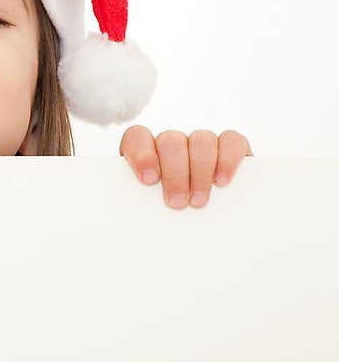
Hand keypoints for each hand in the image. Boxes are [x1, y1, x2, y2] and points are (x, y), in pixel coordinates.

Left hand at [119, 125, 253, 209]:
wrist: (206, 225)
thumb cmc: (166, 213)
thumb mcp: (149, 207)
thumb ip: (141, 200)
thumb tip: (130, 211)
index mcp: (145, 151)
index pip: (137, 136)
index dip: (142, 153)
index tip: (149, 179)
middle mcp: (173, 143)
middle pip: (171, 141)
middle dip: (174, 173)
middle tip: (177, 202)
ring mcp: (201, 142)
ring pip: (201, 140)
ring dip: (200, 172)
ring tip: (198, 201)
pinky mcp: (231, 146)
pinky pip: (231, 141)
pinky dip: (227, 160)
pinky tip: (221, 181)